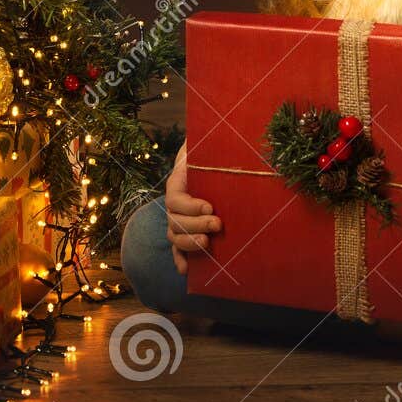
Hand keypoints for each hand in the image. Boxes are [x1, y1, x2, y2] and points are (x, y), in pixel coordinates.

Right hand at [165, 144, 221, 274]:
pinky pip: (178, 250)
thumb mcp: (209, 147)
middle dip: (195, 225)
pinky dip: (180, 260)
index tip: (211, 206)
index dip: (190, 206)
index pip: (176, 198)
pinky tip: (187, 270)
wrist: (213, 165)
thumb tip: (227, 131)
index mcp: (178, 182)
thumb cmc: (213, 155)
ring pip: (174, 236)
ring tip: (208, 244)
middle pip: (175, 220)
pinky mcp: (189, 232)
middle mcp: (176, 204)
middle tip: (217, 224)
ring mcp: (180, 220)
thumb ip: (211, 144)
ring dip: (189, 243)